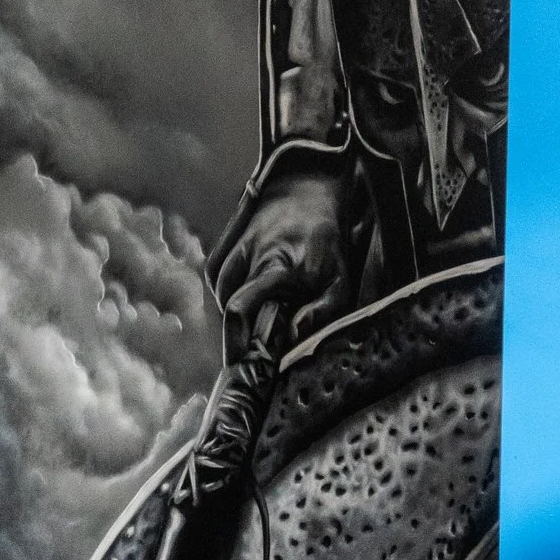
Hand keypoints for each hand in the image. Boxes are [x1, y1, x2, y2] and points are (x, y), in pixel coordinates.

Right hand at [210, 164, 354, 351]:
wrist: (303, 193)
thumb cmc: (327, 241)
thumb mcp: (340, 278)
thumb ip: (322, 312)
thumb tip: (294, 339)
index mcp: (275, 266)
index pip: (240, 308)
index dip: (237, 341)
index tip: (244, 366)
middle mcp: (246, 259)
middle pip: (229, 310)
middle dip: (240, 334)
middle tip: (256, 351)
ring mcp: (229, 254)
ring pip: (222, 299)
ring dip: (238, 316)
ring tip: (261, 318)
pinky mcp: (220, 253)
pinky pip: (218, 287)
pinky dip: (231, 299)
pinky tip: (251, 299)